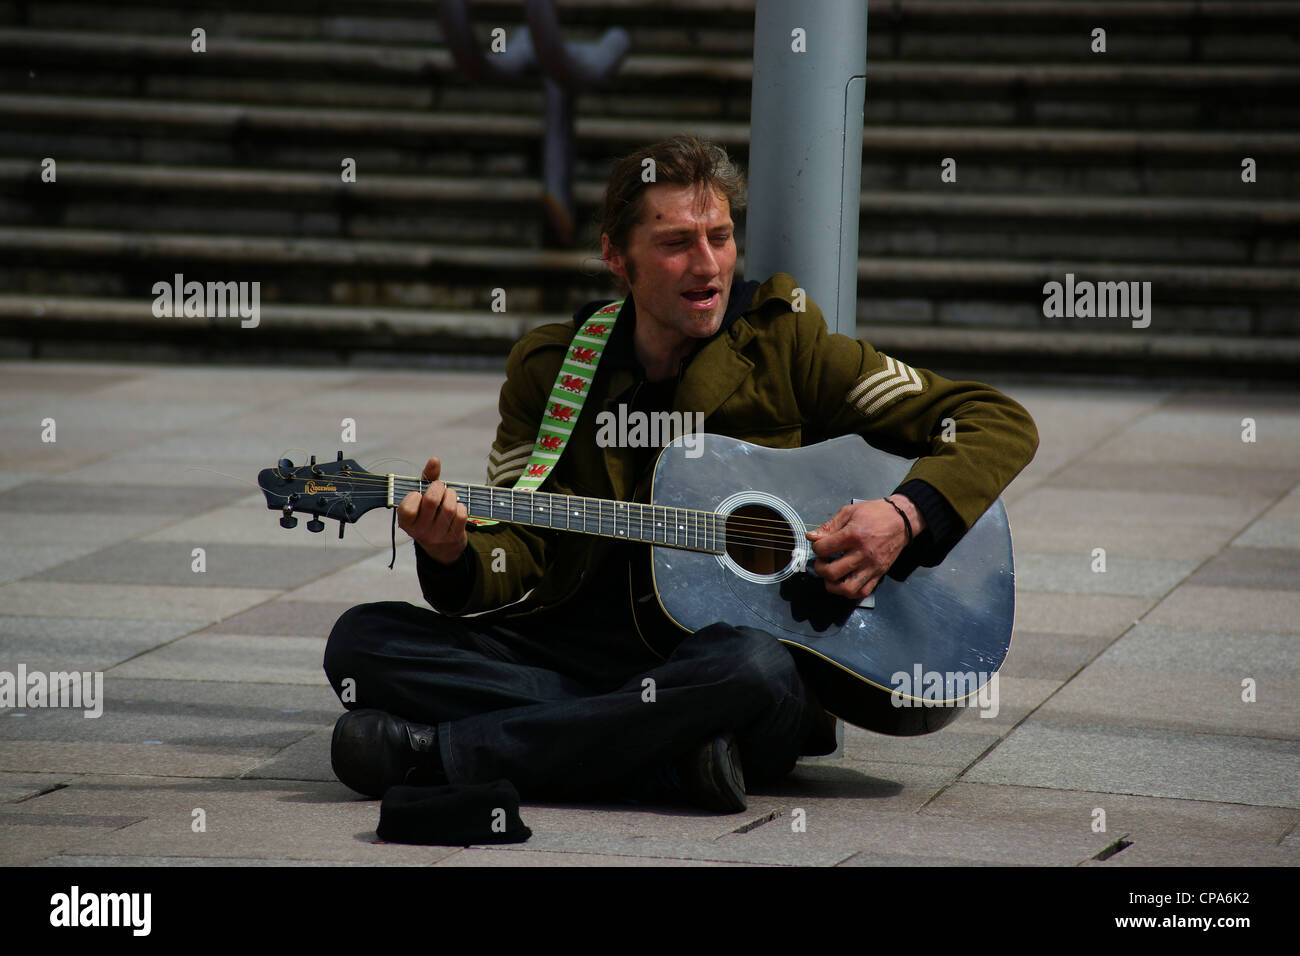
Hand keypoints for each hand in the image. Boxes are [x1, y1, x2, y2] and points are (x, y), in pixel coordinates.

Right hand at [398, 457, 467, 564]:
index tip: (418, 494)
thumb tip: (435, 460)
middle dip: (439, 487)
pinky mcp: (454, 537)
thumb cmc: (428, 513)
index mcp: (406, 522)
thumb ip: (427, 477)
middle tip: (440, 486)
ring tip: (449, 495)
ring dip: (452, 495)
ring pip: (449, 507)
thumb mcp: (422, 497)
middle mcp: (420, 531)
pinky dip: (461, 506)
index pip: (407, 507)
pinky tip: (456, 507)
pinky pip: (461, 514)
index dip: (415, 495)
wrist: (441, 545)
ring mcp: (438, 536)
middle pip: (432, 500)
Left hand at [805, 496, 921, 598]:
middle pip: (832, 572)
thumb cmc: (876, 514)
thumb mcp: (849, 512)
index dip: (816, 547)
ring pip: (847, 589)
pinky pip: (863, 592)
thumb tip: (812, 536)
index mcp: (853, 535)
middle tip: (822, 562)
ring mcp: (872, 566)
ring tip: (831, 576)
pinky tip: (844, 582)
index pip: (823, 549)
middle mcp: (863, 553)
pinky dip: (850, 592)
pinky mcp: (879, 574)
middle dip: (820, 569)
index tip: (819, 545)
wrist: (902, 520)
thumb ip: (829, 526)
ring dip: (833, 585)